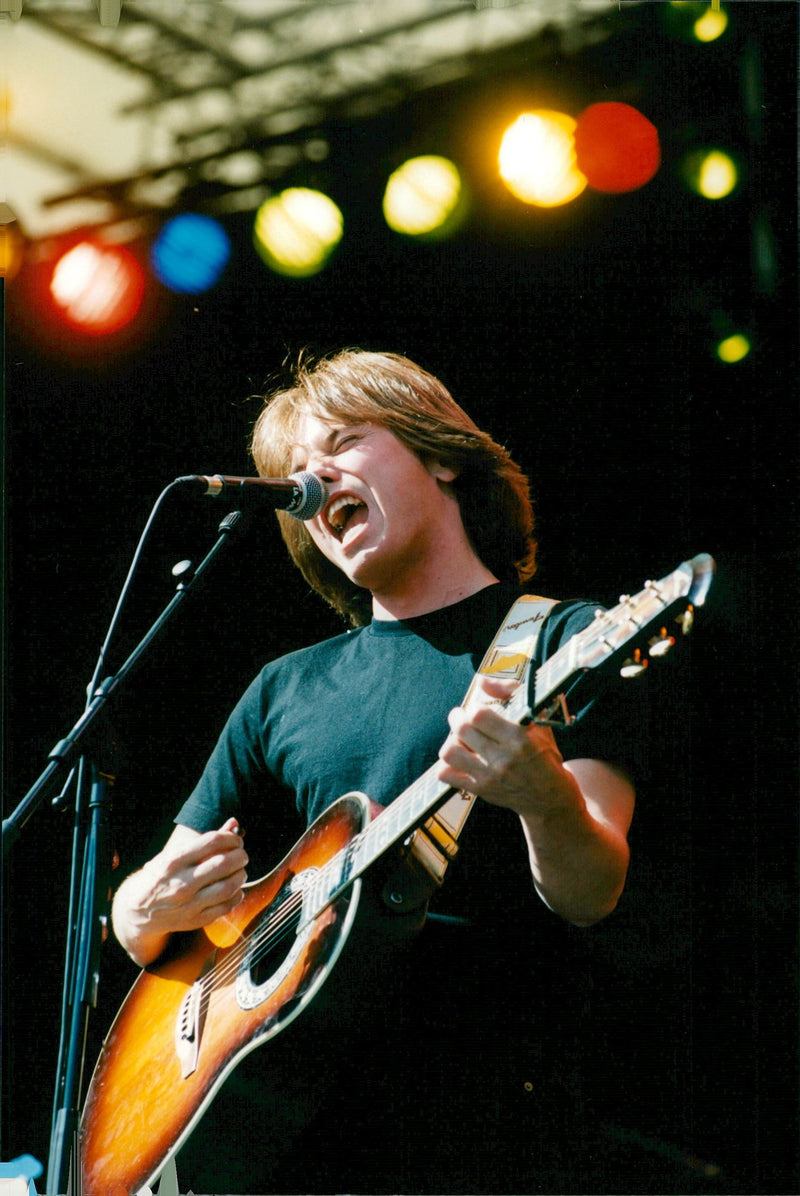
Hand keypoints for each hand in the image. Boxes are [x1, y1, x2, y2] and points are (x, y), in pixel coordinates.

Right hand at [129, 818, 248, 935]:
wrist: (137, 911)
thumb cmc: (159, 876)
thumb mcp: (173, 854)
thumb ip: (205, 840)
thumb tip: (234, 823)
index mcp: (173, 862)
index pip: (212, 841)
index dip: (230, 837)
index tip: (235, 839)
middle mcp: (181, 883)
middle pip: (223, 864)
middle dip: (240, 856)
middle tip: (242, 855)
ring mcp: (188, 904)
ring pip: (228, 887)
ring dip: (241, 875)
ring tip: (240, 871)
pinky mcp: (195, 920)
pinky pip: (226, 907)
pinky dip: (237, 895)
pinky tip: (235, 889)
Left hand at [437, 676, 572, 818]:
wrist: (550, 795)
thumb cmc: (543, 752)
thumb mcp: (537, 720)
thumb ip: (510, 693)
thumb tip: (481, 681)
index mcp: (519, 737)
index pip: (479, 715)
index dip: (473, 708)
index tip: (477, 709)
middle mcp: (504, 758)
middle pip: (462, 730)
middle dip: (456, 718)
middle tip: (460, 717)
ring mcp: (490, 777)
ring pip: (450, 753)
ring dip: (450, 741)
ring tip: (459, 739)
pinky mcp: (480, 791)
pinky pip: (447, 775)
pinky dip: (446, 764)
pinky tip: (458, 759)